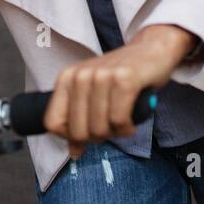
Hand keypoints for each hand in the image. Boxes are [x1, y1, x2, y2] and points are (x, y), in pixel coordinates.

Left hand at [43, 25, 196, 158]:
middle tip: (110, 126)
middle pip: (78, 131)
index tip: (86, 133)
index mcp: (67, 78)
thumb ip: (79, 121)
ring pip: (99, 128)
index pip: (52, 122)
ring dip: (115, 133)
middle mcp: (81, 75)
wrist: (151, 50)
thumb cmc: (120, 76)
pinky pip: (119, 120)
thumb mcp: (93, 94)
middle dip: (97, 138)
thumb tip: (74, 153)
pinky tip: (132, 120)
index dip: (69, 136)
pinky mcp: (124, 79)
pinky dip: (128, 128)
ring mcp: (102, 76)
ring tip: (122, 120)